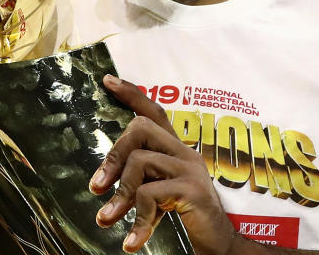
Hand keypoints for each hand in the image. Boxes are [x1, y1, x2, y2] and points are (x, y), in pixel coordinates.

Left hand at [91, 75, 236, 254]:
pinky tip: (133, 242)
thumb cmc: (189, 217)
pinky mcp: (192, 189)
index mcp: (177, 150)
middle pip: (140, 129)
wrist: (222, 244)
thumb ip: (142, 179)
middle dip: (113, 156)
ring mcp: (190, 168)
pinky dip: (137, 221)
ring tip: (107, 220)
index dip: (131, 94)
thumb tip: (103, 182)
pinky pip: (149, 194)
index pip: (154, 112)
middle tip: (97, 187)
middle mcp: (186, 152)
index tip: (107, 80)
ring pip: (140, 162)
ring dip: (119, 194)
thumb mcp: (161, 192)